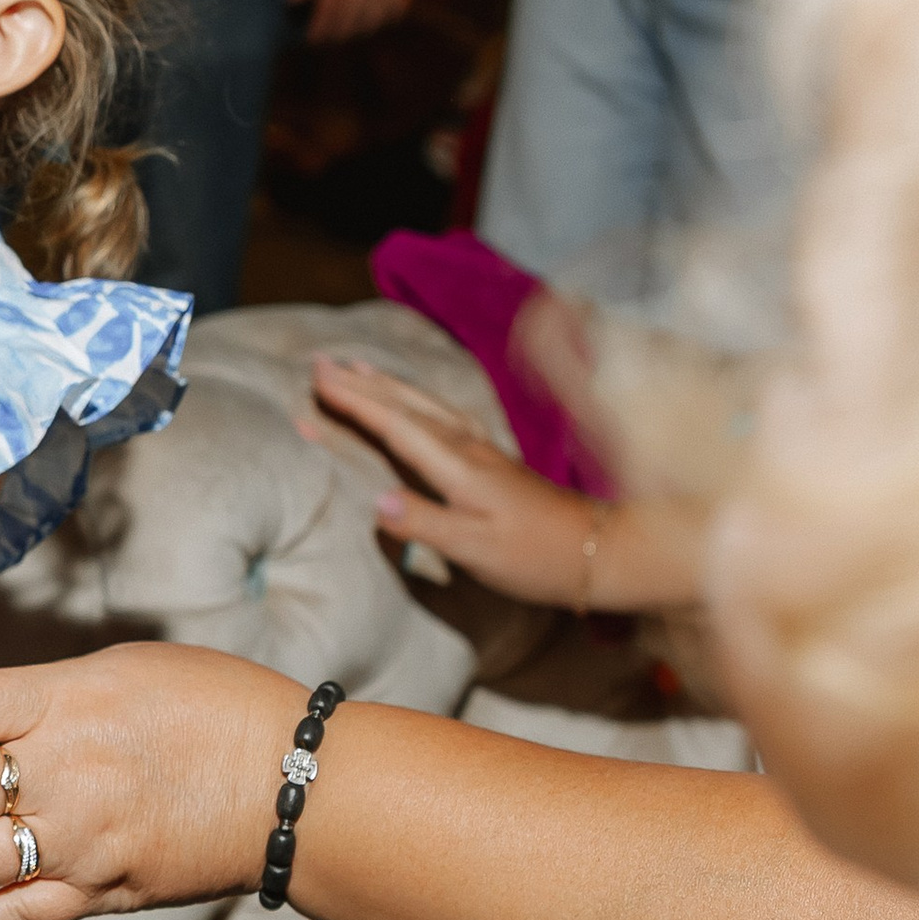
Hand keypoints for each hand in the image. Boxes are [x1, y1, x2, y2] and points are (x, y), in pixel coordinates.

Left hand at [287, 0, 415, 42]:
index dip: (319, 29)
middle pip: (351, 20)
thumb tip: (293, 0)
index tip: (311, 39)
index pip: (330, 11)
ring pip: (375, 20)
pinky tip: (372, 17)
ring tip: (346, 29)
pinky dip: (384, 18)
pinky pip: (397, 9)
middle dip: (336, 34)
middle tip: (325, 38)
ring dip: (358, 29)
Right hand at [307, 355, 596, 602]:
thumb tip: (374, 500)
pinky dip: (420, 400)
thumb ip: (424, 523)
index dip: (355, 403)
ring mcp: (485, 451)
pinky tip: (419, 401)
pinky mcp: (495, 460)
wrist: (600, 551)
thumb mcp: (476, 550)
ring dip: (391, 386)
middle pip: (409, 405)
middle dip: (364, 383)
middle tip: (323, 362)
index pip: (396, 426)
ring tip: (360, 368)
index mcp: (459, 468)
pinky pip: (446, 415)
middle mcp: (470, 449)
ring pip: (428, 405)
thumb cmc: (536, 557)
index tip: (317, 379)